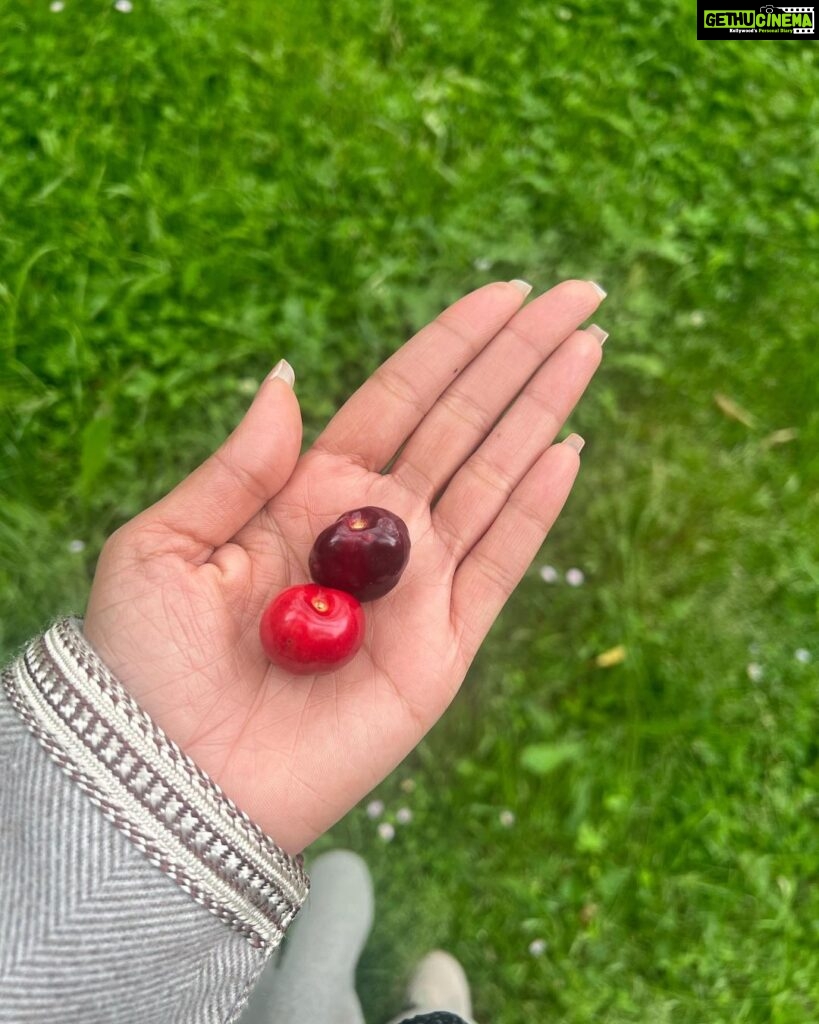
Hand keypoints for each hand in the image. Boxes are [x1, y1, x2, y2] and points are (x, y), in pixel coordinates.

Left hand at [84, 280, 604, 853]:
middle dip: (518, 357)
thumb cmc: (147, 668)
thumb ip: (237, 465)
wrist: (173, 786)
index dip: (452, 344)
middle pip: (461, 423)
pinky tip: (569, 447)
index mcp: (308, 494)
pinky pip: (501, 565)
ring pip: (494, 478)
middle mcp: (373, 531)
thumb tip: (290, 378)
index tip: (505, 293)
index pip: (398, 399)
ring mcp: (415, 588)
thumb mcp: (164, 547)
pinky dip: (536, 509)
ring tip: (589, 345)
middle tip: (578, 293)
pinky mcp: (443, 649)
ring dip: (542, 409)